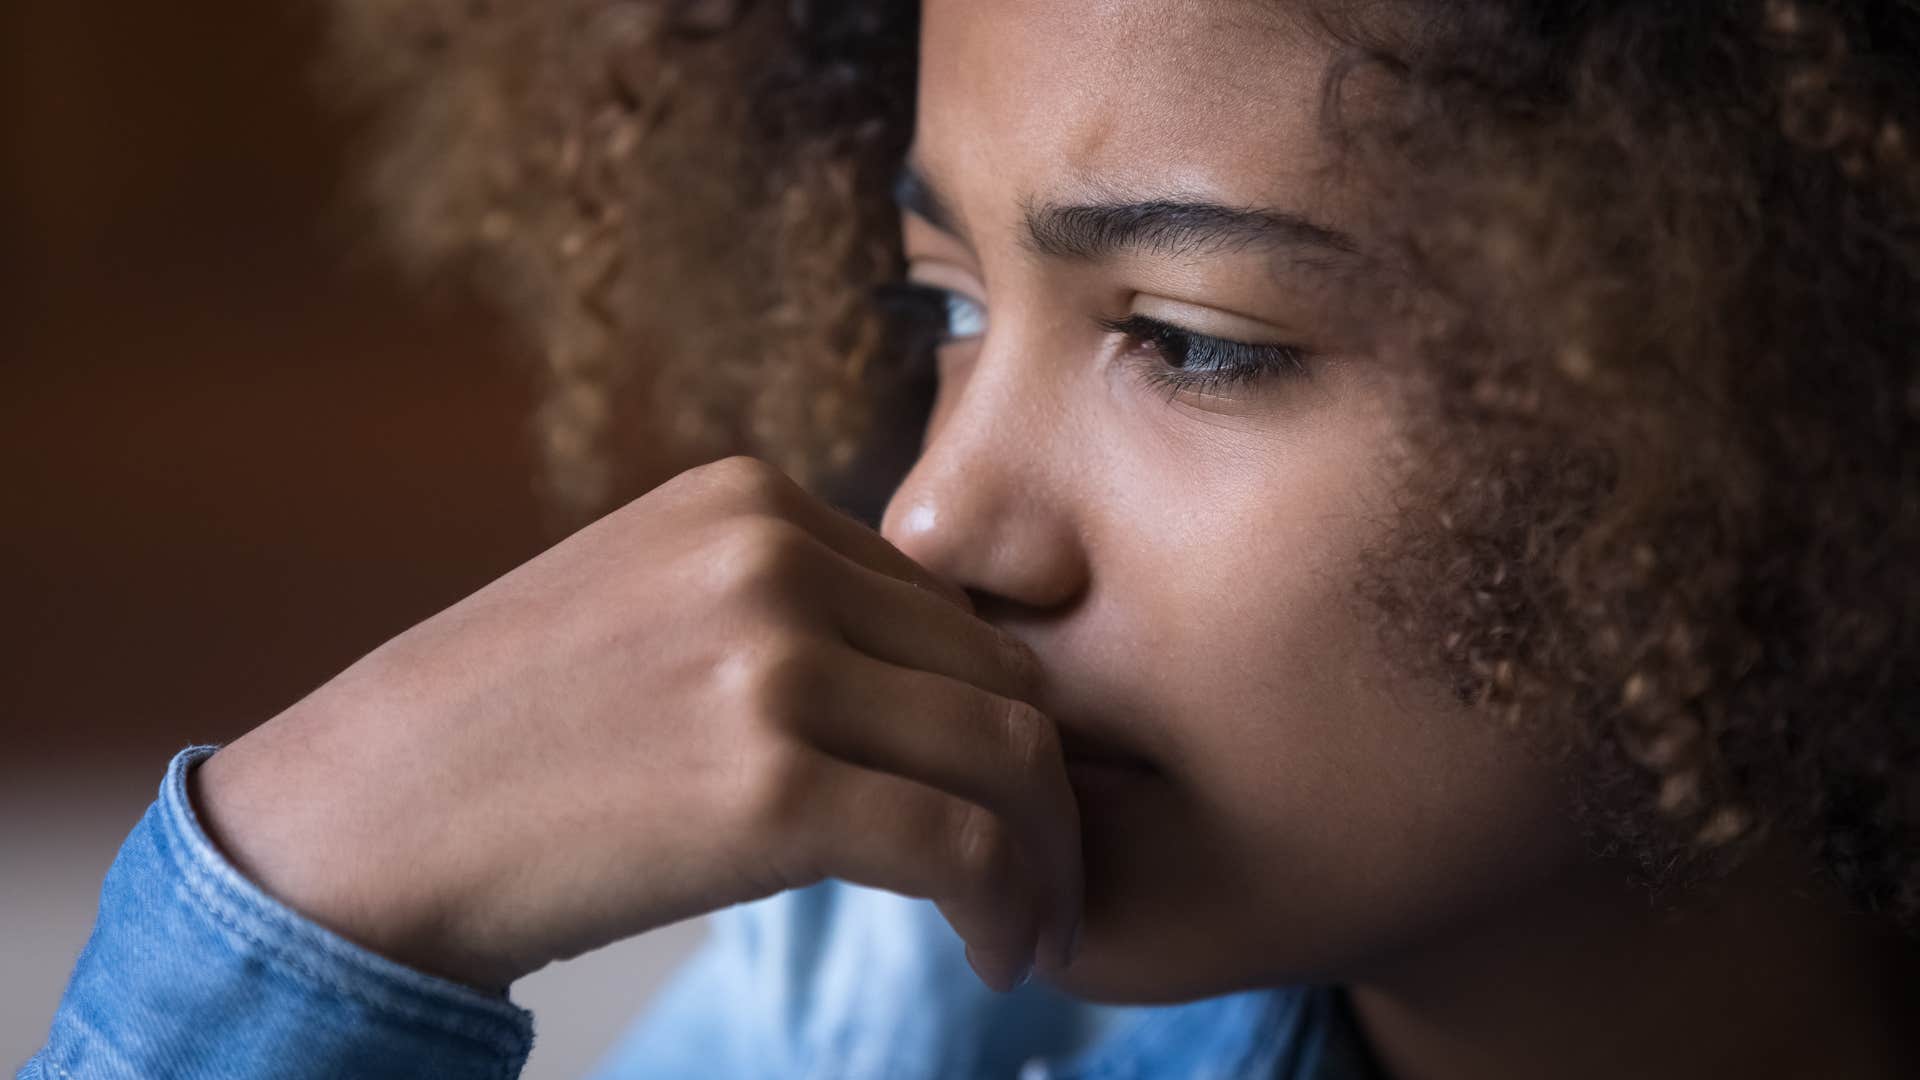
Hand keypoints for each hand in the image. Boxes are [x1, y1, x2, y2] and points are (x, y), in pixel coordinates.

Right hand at [193, 456, 1080, 991]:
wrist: (357, 823)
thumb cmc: (503, 735)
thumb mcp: (647, 607)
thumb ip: (780, 610)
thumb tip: (928, 690)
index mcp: (752, 500)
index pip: (948, 608)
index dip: (998, 715)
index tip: (1007, 802)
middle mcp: (775, 554)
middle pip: (1000, 672)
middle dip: (1047, 789)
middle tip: (1047, 880)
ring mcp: (775, 662)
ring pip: (1011, 754)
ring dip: (1047, 858)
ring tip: (1031, 928)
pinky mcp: (770, 784)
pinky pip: (964, 846)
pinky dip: (1009, 909)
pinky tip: (997, 957)